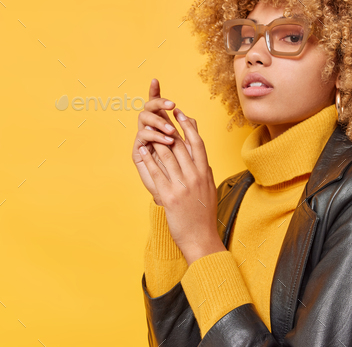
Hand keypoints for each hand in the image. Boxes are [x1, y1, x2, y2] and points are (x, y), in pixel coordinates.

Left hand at [137, 89, 224, 264]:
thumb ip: (205, 172)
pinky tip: (142, 150)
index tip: (180, 113)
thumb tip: (203, 158)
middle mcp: (194, 176)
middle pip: (180, 144)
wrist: (201, 237)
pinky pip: (156, 172)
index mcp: (205, 172)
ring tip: (148, 128)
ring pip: (167, 155)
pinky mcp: (168, 195)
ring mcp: (181, 185)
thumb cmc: (204, 214)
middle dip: (169, 126)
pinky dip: (148, 159)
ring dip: (156, 139)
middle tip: (160, 113)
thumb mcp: (209, 188)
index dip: (188, 125)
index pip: (197, 142)